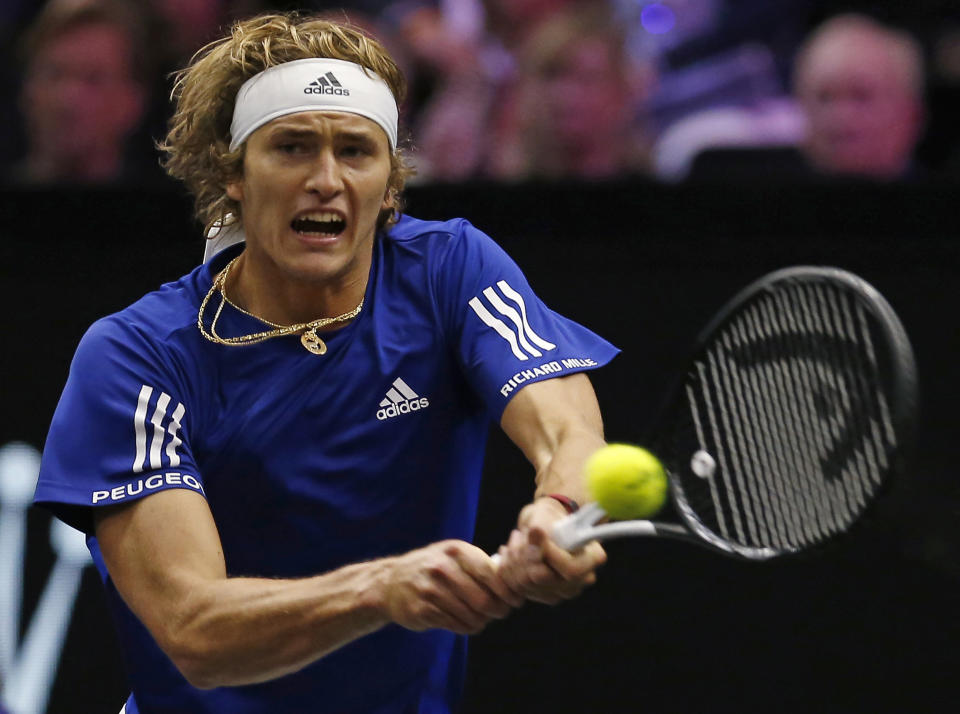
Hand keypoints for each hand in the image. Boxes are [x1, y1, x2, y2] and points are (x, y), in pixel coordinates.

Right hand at [380, 540, 522, 634]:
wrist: (390, 582)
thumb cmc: (433, 568)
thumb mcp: (453, 555)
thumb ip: (481, 564)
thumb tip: (515, 581)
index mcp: (456, 551)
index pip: (492, 574)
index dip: (508, 591)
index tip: (515, 600)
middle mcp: (443, 568)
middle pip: (485, 600)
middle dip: (498, 611)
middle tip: (499, 613)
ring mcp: (431, 589)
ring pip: (472, 616)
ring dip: (482, 622)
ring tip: (480, 618)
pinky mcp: (422, 610)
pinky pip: (456, 625)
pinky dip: (466, 627)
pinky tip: (464, 622)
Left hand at [496, 498, 606, 604]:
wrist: (543, 526)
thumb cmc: (549, 518)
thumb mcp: (545, 516)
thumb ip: (541, 528)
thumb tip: (535, 532)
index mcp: (592, 559)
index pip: (570, 570)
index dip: (547, 553)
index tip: (534, 532)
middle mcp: (580, 581)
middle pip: (541, 579)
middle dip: (523, 554)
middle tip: (519, 534)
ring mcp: (561, 592)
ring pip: (524, 584)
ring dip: (512, 559)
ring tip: (515, 540)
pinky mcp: (542, 596)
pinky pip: (515, 589)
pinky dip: (507, 569)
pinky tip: (508, 553)